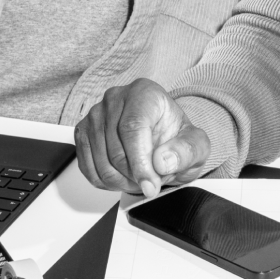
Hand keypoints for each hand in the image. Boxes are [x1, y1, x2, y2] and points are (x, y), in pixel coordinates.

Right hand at [74, 79, 214, 197]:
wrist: (162, 140)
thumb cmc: (176, 138)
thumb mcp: (197, 146)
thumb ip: (187, 151)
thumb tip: (162, 162)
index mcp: (144, 93)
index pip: (133, 128)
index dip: (140, 162)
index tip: (150, 185)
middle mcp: (115, 99)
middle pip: (116, 150)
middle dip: (135, 176)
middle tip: (152, 183)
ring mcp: (95, 115)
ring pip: (101, 163)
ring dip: (122, 182)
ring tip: (141, 177)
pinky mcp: (83, 133)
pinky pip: (88, 168)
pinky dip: (106, 182)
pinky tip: (123, 177)